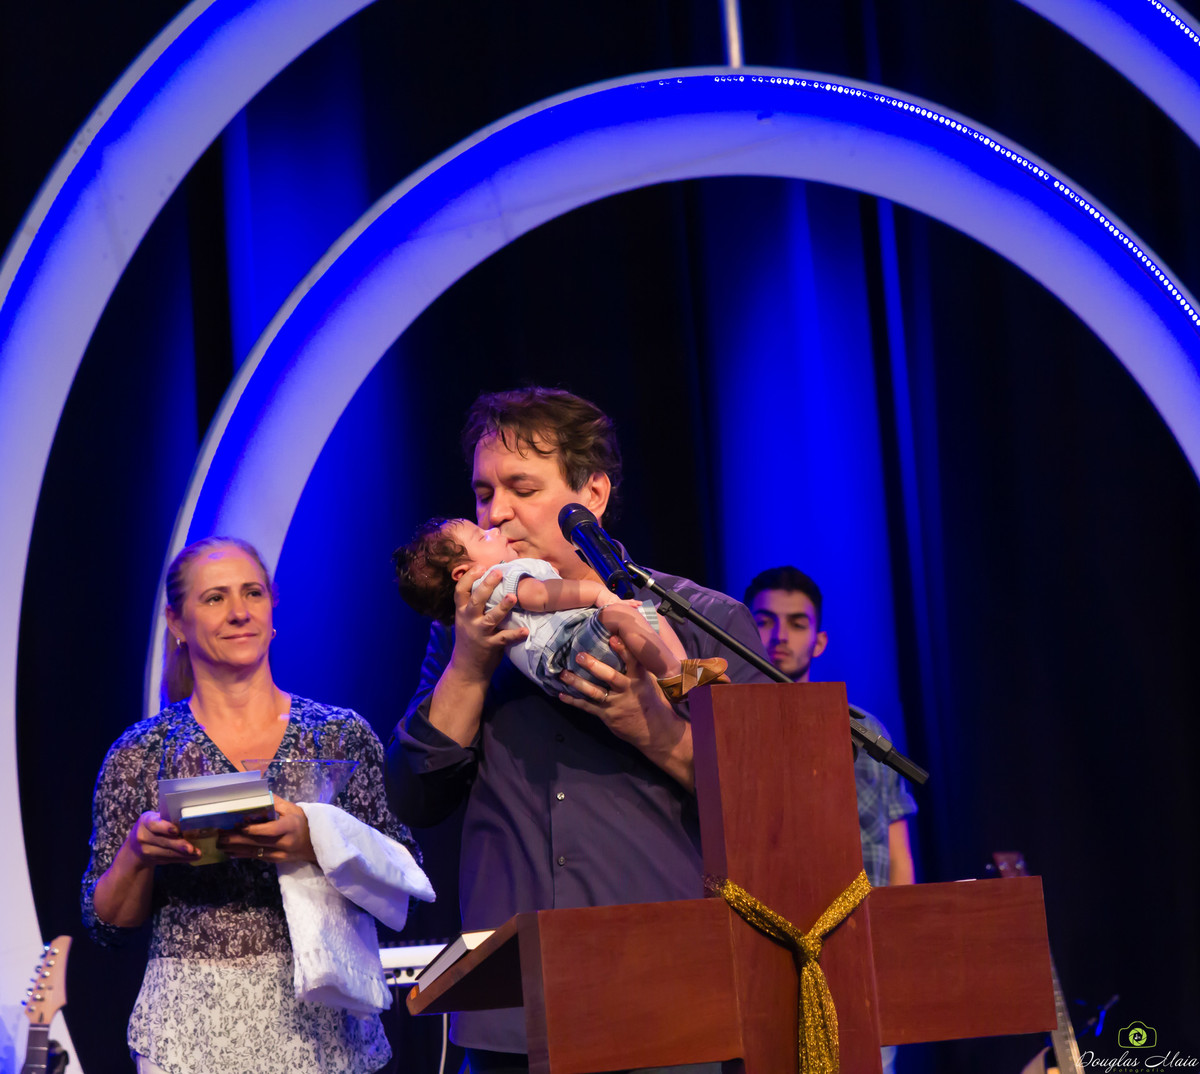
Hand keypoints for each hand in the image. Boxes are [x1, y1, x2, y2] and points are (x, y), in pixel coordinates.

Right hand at [123, 810, 202, 864]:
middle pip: (163, 841)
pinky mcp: (153, 859)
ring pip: (167, 853)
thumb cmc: (154, 825)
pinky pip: (169, 859)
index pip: (154, 824)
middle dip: (178, 845)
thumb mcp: (157, 817)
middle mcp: (143, 836)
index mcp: (146, 821)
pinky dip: (182, 858)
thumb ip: (169, 818)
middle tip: (191, 848)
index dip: (165, 828)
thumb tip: (192, 818)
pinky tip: (192, 857)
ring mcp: (146, 850)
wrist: (137, 844)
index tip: (176, 831)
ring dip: (183, 854)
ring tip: (196, 853)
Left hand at [218, 796, 316, 863]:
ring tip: (221, 844)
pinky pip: (257, 858)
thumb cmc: (301, 822)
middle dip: (237, 840)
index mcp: (290, 826)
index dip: (254, 829)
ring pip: (255, 852)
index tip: (239, 825)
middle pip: (258, 842)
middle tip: (220, 836)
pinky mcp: (276, 861)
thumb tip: (255, 795)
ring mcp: (281, 854)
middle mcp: (285, 842)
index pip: (271, 830)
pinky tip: (231, 852)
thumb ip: (274, 802)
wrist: (314, 844)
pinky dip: (242, 855)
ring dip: (236, 848)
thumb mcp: (292, 808)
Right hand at [448, 566, 527, 681]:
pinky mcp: (490, 646)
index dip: (469, 577)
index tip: (480, 566)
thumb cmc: (470, 639)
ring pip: (490, 618)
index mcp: (462, 612)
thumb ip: (473, 605)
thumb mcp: (466, 620)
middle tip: (499, 571)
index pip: (460, 590)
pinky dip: (515, 634)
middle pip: (476, 599)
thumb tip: (487, 582)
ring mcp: (479, 633)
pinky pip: (504, 638)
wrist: (466, 669)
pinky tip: (526, 631)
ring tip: (513, 597)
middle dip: (487, 584)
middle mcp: (468, 620)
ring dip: (502, 607)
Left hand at [558, 636, 693, 789]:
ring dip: (577, 682)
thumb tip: (627, 646)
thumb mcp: (651, 683)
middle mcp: (627, 690)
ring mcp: (616, 704)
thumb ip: (639, 668)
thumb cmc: (653, 702)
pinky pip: (588, 707)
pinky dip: (574, 701)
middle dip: (594, 666)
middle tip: (579, 656)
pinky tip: (561, 695)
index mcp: (640, 680)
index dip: (623, 650)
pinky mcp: (607, 716)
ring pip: (594, 692)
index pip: (633, 662)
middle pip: (610, 676)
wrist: (656, 732)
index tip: (612, 638)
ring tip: (563, 674)